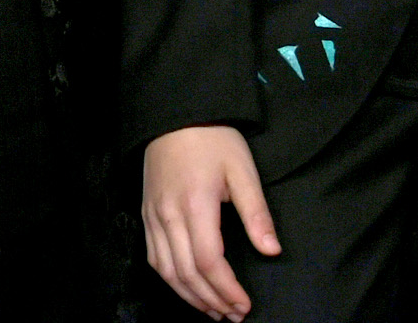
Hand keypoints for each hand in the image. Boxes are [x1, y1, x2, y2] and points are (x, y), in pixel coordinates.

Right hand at [142, 125, 277, 319]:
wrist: (174, 114)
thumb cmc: (212, 139)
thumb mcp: (242, 169)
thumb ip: (256, 212)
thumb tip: (271, 250)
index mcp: (195, 204)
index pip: (208, 261)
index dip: (227, 289)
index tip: (245, 304)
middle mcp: (168, 214)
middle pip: (186, 272)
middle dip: (212, 300)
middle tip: (234, 315)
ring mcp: (152, 214)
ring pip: (165, 270)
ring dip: (189, 296)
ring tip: (213, 310)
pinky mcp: (145, 212)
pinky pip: (153, 256)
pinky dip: (169, 279)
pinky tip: (186, 287)